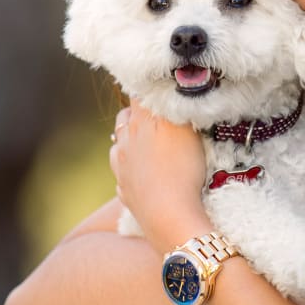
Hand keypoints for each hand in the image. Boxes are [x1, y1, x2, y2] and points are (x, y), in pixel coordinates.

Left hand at [110, 101, 211, 252]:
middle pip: (125, 118)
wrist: (170, 218)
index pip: (137, 95)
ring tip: (149, 144)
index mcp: (138, 124)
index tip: (159, 86)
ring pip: (120, 146)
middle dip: (138, 114)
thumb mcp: (184, 128)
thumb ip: (170, 106)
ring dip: (131, 142)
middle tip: (158, 115)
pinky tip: (145, 175)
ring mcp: (122, 170)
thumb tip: (162, 88)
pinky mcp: (127, 194)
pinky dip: (132, 170)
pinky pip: (124, 176)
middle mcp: (124, 144)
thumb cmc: (182, 171)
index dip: (147, 88)